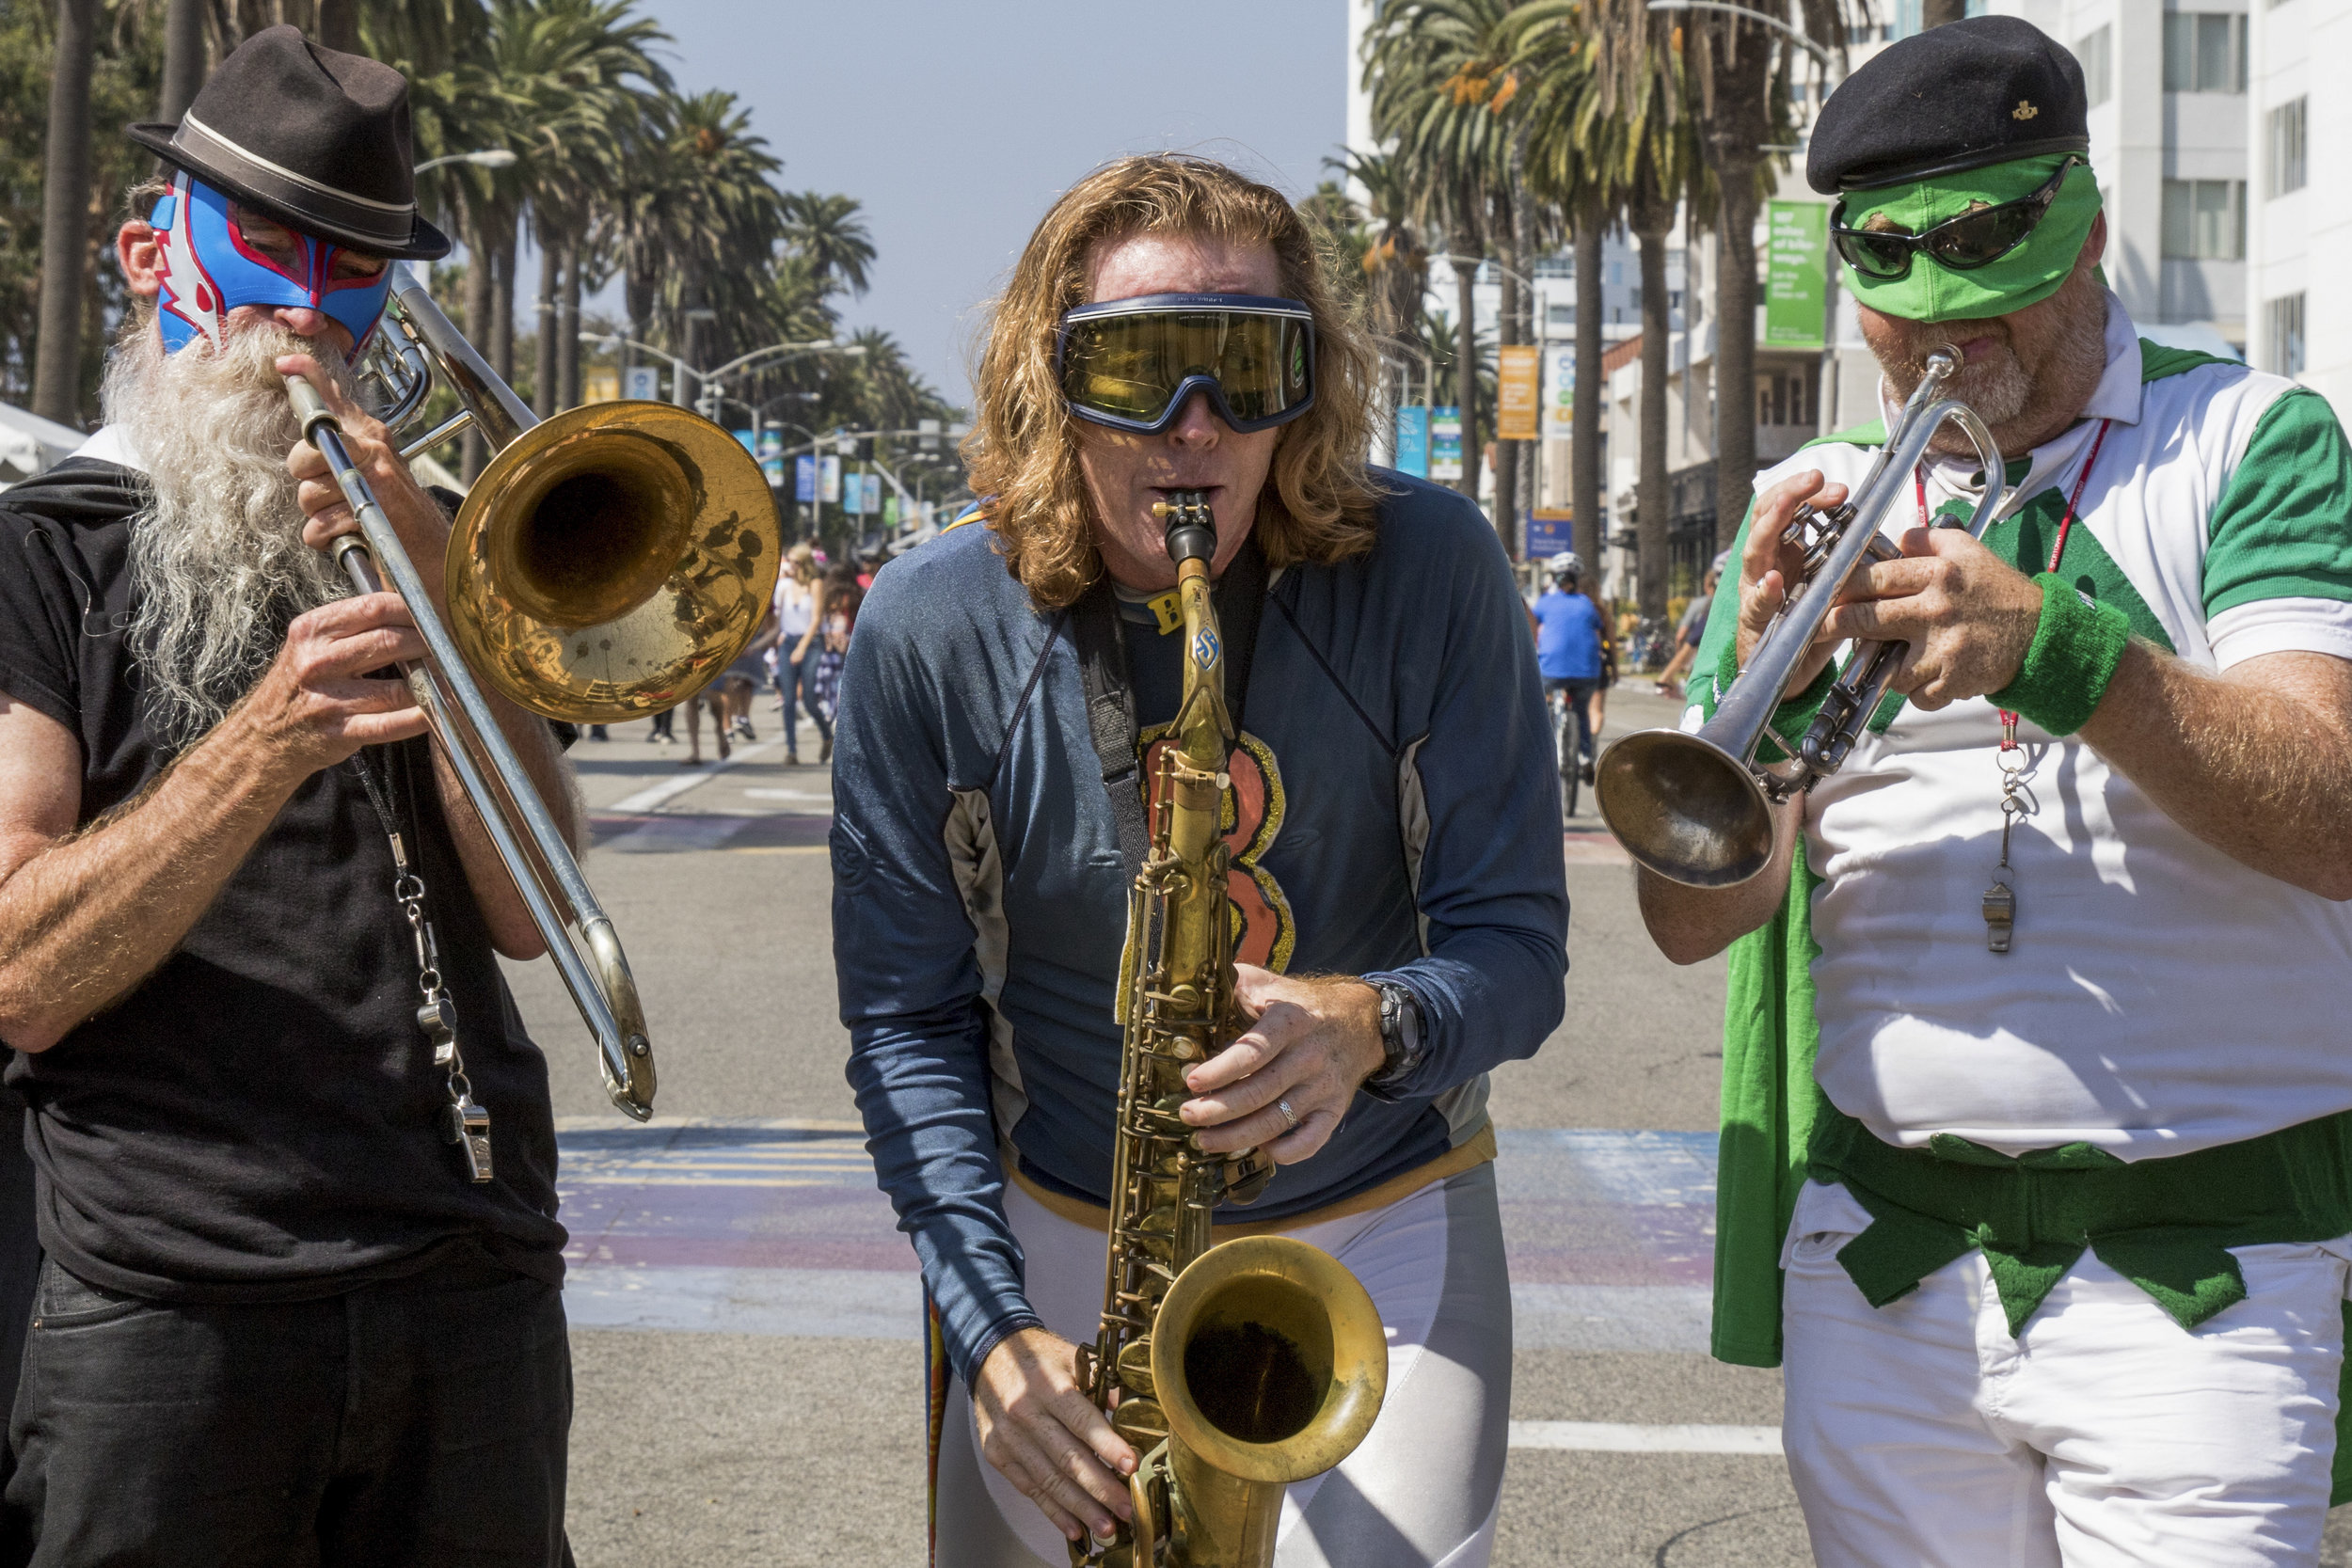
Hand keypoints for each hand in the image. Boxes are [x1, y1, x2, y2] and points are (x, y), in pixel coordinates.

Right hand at [221, 592, 428, 778]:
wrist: (266, 735)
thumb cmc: (300, 685)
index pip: (374, 607)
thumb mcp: (311, 644)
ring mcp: (329, 699)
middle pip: (390, 641)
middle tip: (441, 648)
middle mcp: (317, 662)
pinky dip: (420, 717)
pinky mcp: (340, 732)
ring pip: (398, 686)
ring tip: (443, 677)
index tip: (428, 617)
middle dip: (425, 643)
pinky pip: (391, 724)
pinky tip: (435, 710)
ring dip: (429, 681)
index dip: (410, 610)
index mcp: (312, 631)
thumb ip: (352, 626)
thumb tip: (409, 611)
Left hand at [279, 352, 451, 605]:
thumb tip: (302, 407)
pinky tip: (341, 536)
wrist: (432, 552)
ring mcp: (375, 477)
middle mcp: (373, 448)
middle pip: (304, 454)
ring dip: (317, 516)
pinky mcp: (374, 509)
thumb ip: (340, 439)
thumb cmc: (394, 510)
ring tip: (340, 518)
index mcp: (370, 434)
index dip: (307, 375)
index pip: (334, 396)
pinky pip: (319, 524)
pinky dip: (323, 537)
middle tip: (326, 493)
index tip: (284, 366)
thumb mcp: (372, 466)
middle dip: (305, 481)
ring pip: (309, 495)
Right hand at [972, 1327, 1135, 1543]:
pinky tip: (1074, 1526)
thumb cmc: (1039, 1359)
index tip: (1131, 1466)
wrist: (990, 1357)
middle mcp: (1024, 1412)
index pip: (1081, 1420)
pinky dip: (1053, 1510)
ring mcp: (1008, 1437)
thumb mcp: (1073, 1358)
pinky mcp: (997, 1454)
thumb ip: (1102, 1384)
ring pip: (1049, 1480)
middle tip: (1126, 1508)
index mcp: (1048, 1385)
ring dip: (1080, 1508)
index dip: (1108, 1445)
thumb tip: (1132, 1411)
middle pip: (1067, 1458)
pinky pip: (1029, 1488)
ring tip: (1106, 1525)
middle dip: (1100, 1487)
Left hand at [1180, 968, 1384, 1163]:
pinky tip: (1259, 1148)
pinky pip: (1310, 1141)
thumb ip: (1233, 984)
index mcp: (1290, 1022)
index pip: (1253, 1052)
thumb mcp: (1269, 983)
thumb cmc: (1300, 1004)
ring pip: (1276, 1121)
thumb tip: (1189, 989)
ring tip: (1205, 1139)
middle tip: (1188, 1114)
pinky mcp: (1334, 1110)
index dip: (1220, 1070)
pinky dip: (1284, 1152)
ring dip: (1237, 1137)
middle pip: (1259, 1093)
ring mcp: (1323, 1087)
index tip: (1192, 1081)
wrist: (1359, 1021)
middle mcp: (1309, 1056)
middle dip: (1217, 1110)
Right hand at [1734, 469, 1851, 687]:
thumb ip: (1849, 560)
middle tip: (1814, 480)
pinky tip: (1772, 582)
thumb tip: (1882, 535)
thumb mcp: (1835, 584)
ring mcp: (1755, 588)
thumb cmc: (1813, 621)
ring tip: (1785, 508)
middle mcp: (1766, 563)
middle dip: (1789, 495)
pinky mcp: (1754, 620)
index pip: (1790, 509)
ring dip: (1769, 526)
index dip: (1810, 493)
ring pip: (1754, 550)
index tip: (1838, 488)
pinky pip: (1755, 604)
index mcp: (1786, 551)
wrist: (1792, 669)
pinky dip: (1763, 592)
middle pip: (1766, 517)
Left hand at [1819, 526, 2043, 709]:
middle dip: (1833, 625)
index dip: (1840, 587)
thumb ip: (1927, 540)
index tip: (1821, 594)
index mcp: (1937, 574)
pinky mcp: (1952, 680)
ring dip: (1885, 666)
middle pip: (1865, 620)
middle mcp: (1936, 610)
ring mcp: (1943, 648)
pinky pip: (1914, 695)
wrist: (2041, 633)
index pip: (1873, 578)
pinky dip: (1916, 691)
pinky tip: (1927, 677)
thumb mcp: (1968, 551)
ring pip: (1886, 665)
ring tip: (1900, 656)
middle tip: (1817, 629)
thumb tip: (1895, 539)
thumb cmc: (1999, 592)